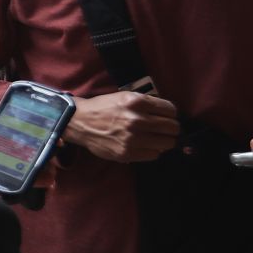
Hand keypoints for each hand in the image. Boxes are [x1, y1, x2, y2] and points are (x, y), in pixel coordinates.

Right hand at [64, 90, 179, 162]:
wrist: (79, 122)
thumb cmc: (104, 107)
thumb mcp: (125, 97)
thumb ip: (146, 104)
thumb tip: (170, 116)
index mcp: (137, 102)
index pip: (171, 110)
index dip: (171, 114)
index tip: (166, 117)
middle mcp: (137, 120)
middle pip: (173, 128)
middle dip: (171, 128)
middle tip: (163, 129)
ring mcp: (133, 138)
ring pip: (168, 143)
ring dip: (163, 141)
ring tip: (154, 138)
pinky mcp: (128, 153)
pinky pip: (155, 154)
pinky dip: (152, 150)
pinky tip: (144, 145)